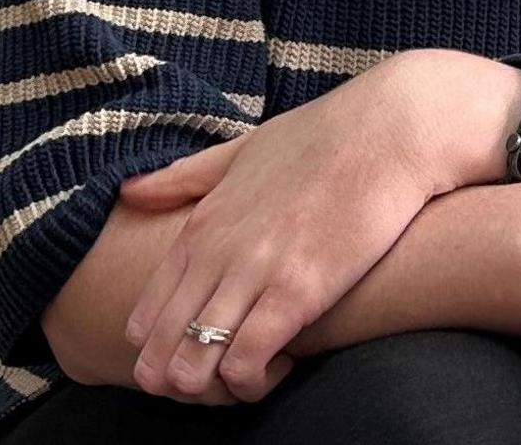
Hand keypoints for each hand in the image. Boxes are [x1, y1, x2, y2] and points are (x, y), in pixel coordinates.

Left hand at [115, 48, 516, 401]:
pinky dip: (254, 381)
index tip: (197, 354)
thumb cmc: (323, 137)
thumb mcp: (242, 151)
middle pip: (160, 353)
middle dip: (180, 383)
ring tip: (253, 375)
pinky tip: (284, 366)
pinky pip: (247, 363)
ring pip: (193, 368)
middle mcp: (215, 255)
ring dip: (215, 390)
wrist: (390, 129)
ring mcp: (253, 274)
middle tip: (220, 381)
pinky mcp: (297, 292)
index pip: (144, 318)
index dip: (161, 354)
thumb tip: (130, 191)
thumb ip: (186, 177)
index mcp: (199, 228)